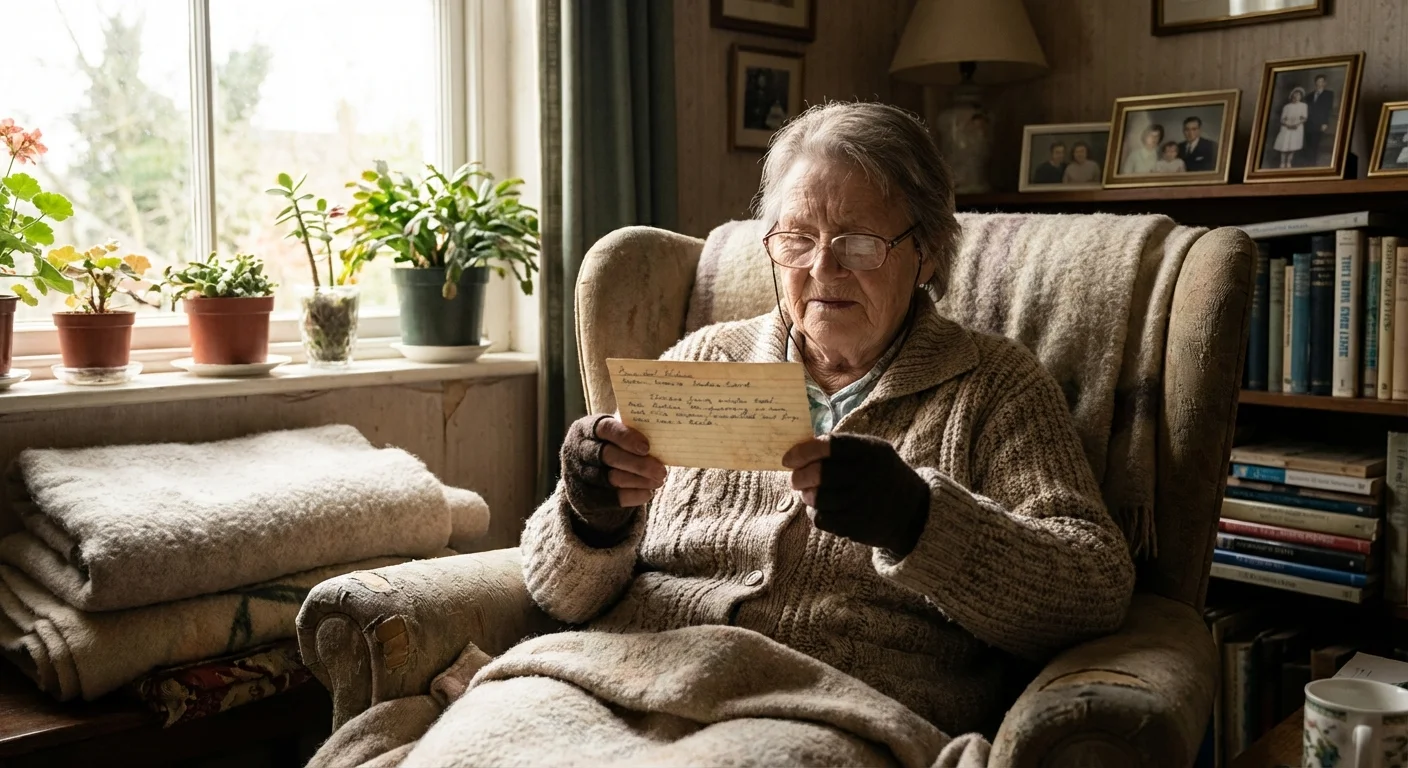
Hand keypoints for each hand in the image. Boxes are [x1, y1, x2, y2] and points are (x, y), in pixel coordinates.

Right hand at [560, 414, 665, 532]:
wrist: (587, 471)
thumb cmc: (609, 445)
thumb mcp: (615, 433)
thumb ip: (632, 430)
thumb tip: (662, 433)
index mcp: (586, 428)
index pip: (605, 429)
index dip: (626, 437)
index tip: (647, 447)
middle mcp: (577, 450)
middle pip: (608, 456)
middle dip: (638, 464)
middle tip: (662, 470)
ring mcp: (577, 474)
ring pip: (611, 479)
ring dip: (639, 481)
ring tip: (659, 481)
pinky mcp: (582, 496)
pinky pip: (610, 499)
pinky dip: (633, 496)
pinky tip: (648, 493)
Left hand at [782, 433, 929, 555]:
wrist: (912, 512)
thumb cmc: (883, 475)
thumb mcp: (873, 451)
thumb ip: (842, 447)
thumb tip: (801, 448)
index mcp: (870, 451)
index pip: (830, 445)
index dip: (804, 451)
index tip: (788, 459)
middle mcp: (868, 475)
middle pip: (820, 474)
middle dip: (799, 476)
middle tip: (795, 479)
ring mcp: (863, 502)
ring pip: (817, 498)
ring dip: (807, 495)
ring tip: (810, 493)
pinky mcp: (857, 525)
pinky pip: (821, 518)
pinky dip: (815, 513)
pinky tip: (821, 508)